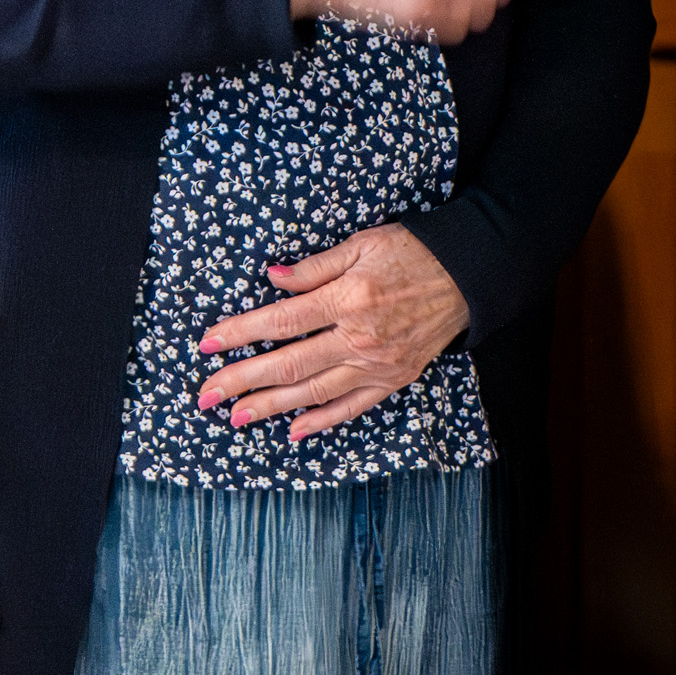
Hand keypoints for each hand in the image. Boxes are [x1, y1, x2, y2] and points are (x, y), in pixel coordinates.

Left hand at [196, 225, 471, 441]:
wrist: (470, 276)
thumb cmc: (412, 252)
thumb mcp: (359, 245)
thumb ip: (312, 267)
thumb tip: (270, 278)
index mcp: (346, 301)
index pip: (279, 322)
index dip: (239, 334)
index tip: (206, 344)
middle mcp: (359, 339)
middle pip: (289, 365)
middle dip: (242, 382)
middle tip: (206, 395)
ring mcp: (378, 364)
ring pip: (315, 392)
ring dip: (272, 407)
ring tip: (237, 416)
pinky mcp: (395, 379)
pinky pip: (353, 406)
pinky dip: (322, 421)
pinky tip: (293, 429)